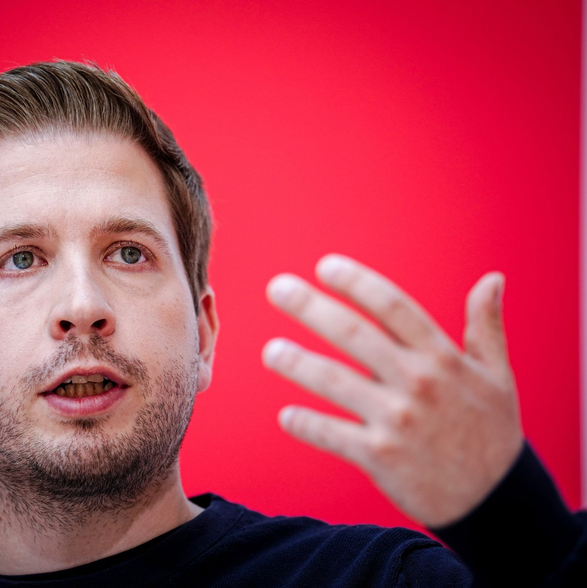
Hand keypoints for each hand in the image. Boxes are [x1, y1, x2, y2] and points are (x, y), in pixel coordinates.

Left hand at [262, 255, 523, 527]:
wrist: (496, 501)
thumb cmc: (491, 431)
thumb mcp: (497, 376)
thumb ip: (487, 326)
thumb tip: (493, 278)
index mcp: (442, 357)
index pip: (392, 306)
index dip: (356, 282)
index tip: (324, 266)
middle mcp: (417, 383)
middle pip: (354, 333)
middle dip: (310, 307)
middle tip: (277, 287)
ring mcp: (397, 420)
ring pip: (334, 382)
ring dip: (297, 364)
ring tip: (271, 352)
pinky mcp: (380, 457)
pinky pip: (331, 435)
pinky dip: (306, 425)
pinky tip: (286, 416)